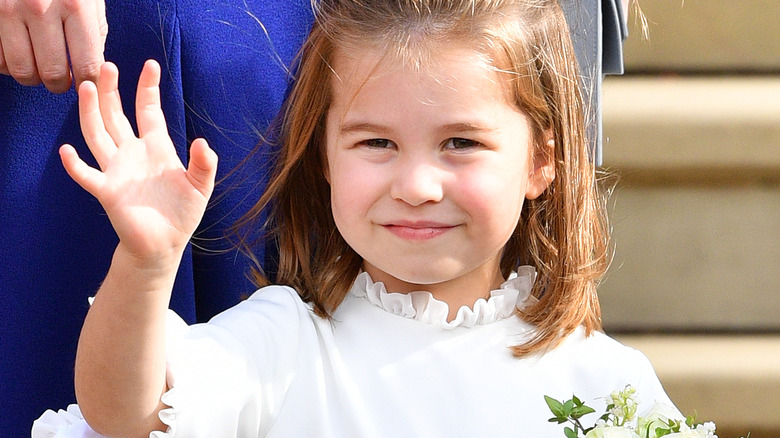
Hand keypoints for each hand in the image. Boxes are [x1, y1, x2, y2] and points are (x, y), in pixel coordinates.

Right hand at [0, 0, 106, 92]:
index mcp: (74, 5)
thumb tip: (92, 68)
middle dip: (60, 85)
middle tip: (62, 80)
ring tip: (40, 67)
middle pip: (52, 74)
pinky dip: (8, 64)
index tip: (87, 84)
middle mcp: (40, 8)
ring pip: (22, 70)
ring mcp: (8, 10)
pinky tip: (19, 53)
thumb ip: (93, 31)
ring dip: (33, 77)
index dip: (89, 83)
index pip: (87, 65)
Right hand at [60, 60, 217, 262]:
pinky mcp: (107, 192)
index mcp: (157, 148)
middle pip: (117, 116)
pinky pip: (86, 175)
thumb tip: (203, 142)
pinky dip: (75, 164)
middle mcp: (133, 154)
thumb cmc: (182, 213)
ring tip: (88, 88)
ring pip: (98, 135)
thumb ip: (204, 164)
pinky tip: (66, 150)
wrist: (164, 244)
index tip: (150, 65)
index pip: (149, 112)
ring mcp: (117, 170)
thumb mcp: (201, 186)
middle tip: (108, 66)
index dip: (148, 89)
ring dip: (91, 113)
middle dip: (113, 91)